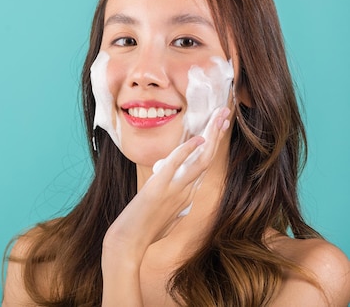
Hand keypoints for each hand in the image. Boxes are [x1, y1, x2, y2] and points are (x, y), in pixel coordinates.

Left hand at [102, 107, 230, 262]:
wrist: (129, 243)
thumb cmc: (143, 230)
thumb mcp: (164, 215)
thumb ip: (174, 204)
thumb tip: (179, 196)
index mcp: (187, 196)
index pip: (203, 165)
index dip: (212, 144)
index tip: (218, 126)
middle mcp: (186, 193)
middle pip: (208, 159)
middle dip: (218, 134)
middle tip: (226, 112)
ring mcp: (174, 191)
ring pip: (200, 161)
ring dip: (212, 136)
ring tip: (220, 116)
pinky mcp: (159, 188)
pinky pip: (175, 165)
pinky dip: (186, 151)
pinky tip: (198, 138)